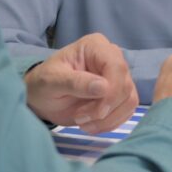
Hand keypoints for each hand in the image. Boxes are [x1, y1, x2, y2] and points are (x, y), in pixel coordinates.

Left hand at [23, 33, 137, 133]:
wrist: (43, 98)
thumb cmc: (44, 83)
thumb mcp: (52, 81)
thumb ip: (75, 82)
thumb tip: (104, 87)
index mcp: (96, 46)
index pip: (116, 66)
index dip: (112, 91)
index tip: (96, 111)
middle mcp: (111, 58)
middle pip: (125, 86)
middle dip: (105, 109)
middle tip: (80, 118)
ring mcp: (117, 77)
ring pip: (129, 101)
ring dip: (108, 119)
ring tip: (83, 123)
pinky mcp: (119, 95)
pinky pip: (126, 111)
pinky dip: (111, 123)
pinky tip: (91, 125)